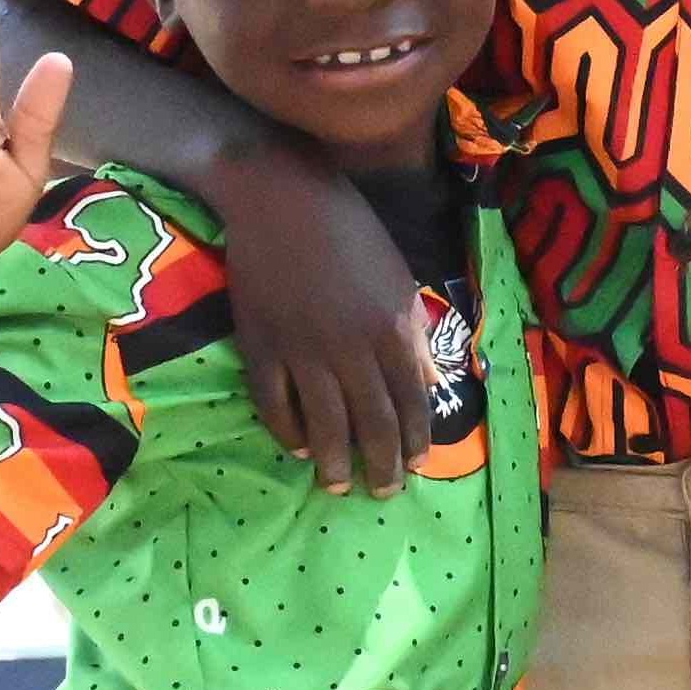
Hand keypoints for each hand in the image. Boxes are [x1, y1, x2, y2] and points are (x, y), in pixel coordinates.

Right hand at [208, 156, 431, 495]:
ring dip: (334, 462)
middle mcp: (352, 347)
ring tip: (337, 487)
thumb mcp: (398, 277)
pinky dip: (287, 431)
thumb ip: (414, 335)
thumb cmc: (351, 230)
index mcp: (393, 328)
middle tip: (383, 491)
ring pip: (324, 423)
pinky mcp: (261, 346)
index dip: (416, 439)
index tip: (418, 465)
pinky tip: (298, 448)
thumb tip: (429, 384)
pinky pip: (274, 403)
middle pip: (372, 421)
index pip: (412, 400)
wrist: (282, 198)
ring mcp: (303, 350)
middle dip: (381, 464)